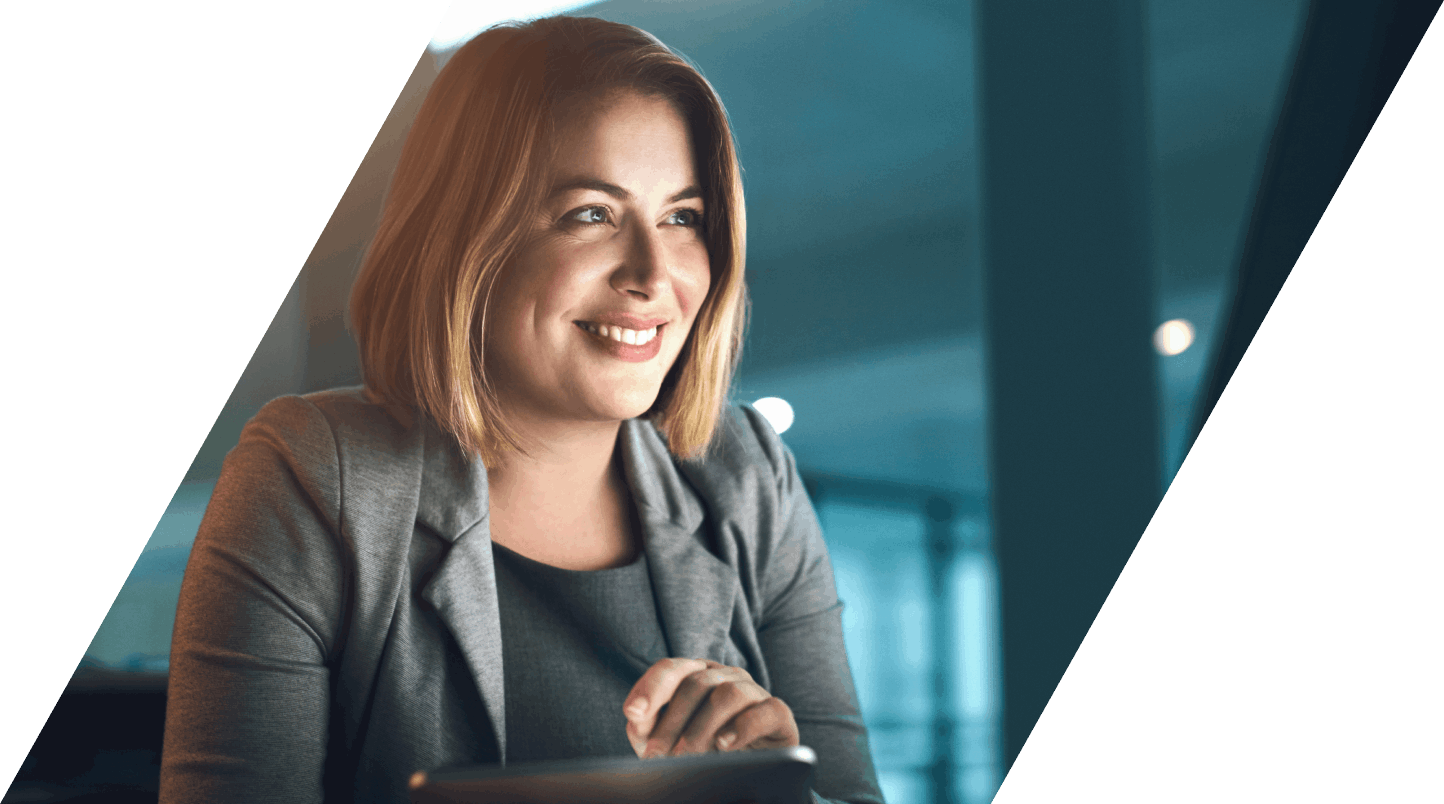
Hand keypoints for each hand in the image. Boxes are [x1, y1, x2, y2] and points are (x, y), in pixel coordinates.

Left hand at [623, 658, 799, 758]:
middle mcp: (726, 676)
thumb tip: (635, 712)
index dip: (651, 688)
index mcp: (696, 675)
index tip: (633, 713)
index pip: (671, 668)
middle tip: (657, 754)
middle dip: (672, 721)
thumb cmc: (698, 752)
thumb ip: (644, 724)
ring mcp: (754, 692)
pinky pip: (766, 711)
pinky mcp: (778, 714)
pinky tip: (724, 746)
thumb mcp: (664, 740)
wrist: (743, 774)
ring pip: (729, 693)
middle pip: (696, 683)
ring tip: (688, 756)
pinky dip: (743, 727)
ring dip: (702, 727)